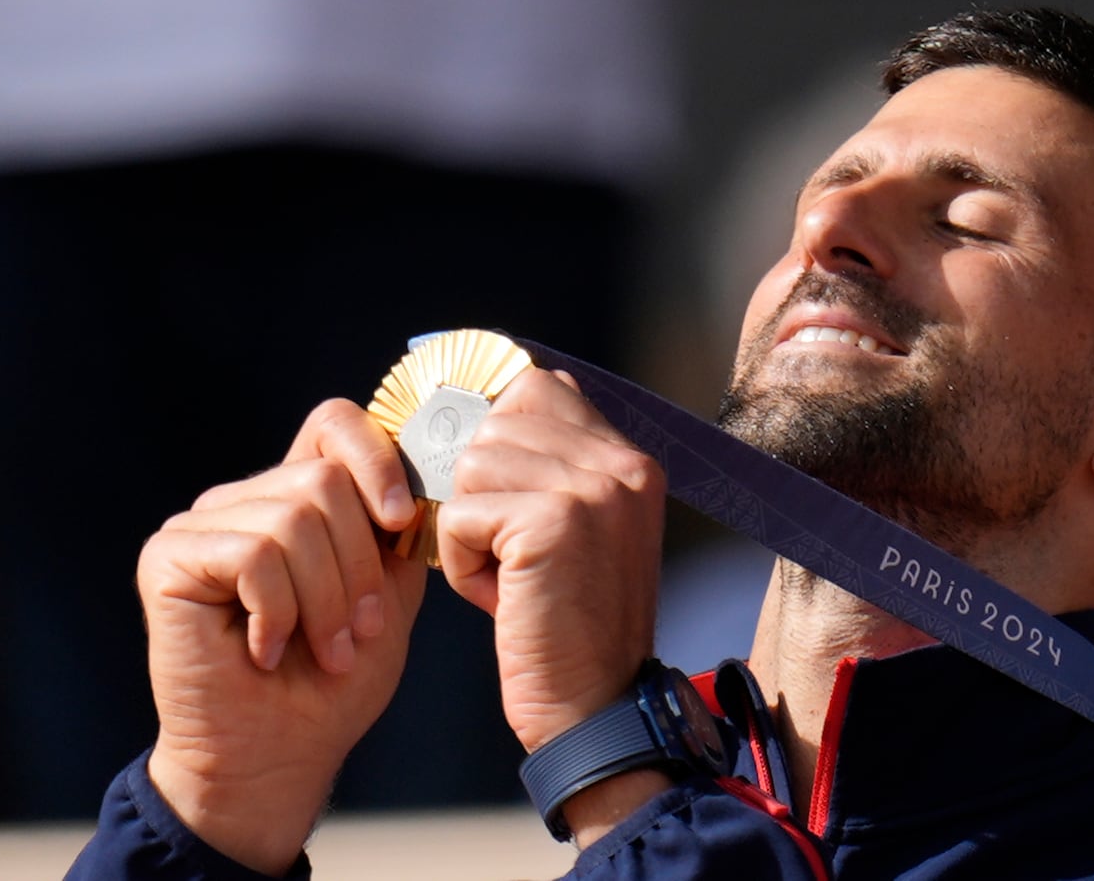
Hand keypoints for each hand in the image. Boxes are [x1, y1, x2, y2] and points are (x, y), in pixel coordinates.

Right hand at [137, 399, 426, 874]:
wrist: (280, 754)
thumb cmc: (335, 681)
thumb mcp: (389, 594)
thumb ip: (398, 531)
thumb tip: (420, 479)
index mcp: (299, 497)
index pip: (336, 424)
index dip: (377, 458)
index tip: (401, 521)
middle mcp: (246, 499)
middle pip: (325, 481)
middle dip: (358, 567)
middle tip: (357, 632)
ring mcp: (201, 524)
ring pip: (293, 520)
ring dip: (324, 600)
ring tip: (322, 649)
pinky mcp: (168, 558)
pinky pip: (253, 554)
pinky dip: (278, 611)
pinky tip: (266, 649)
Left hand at [439, 369, 665, 753]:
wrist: (596, 706)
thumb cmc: (570, 626)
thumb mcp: (580, 531)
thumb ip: (554, 468)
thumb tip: (488, 404)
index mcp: (633, 461)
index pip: (539, 387)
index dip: (497, 432)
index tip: (497, 491)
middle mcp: (623, 464)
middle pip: (495, 423)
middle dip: (479, 488)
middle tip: (507, 550)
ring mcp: (594, 489)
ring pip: (471, 464)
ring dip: (468, 526)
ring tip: (507, 575)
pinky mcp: (555, 521)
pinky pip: (460, 512)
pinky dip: (462, 562)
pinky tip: (500, 597)